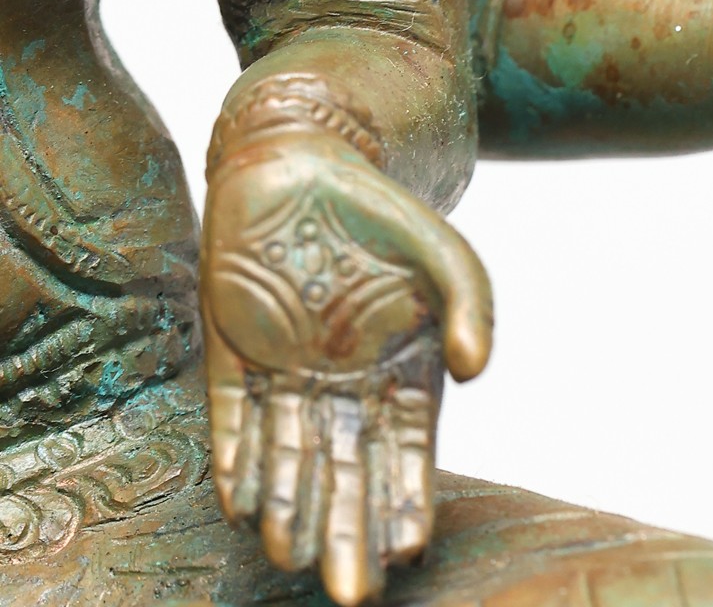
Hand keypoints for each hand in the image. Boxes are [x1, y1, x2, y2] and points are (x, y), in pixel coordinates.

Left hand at [202, 132, 492, 605]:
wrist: (299, 155)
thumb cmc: (378, 207)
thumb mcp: (443, 248)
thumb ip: (471, 303)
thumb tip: (474, 370)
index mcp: (399, 365)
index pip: (405, 448)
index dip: (406, 496)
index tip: (410, 545)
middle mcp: (343, 382)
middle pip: (346, 469)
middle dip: (348, 530)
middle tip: (351, 592)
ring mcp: (286, 371)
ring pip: (289, 455)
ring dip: (291, 507)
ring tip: (293, 557)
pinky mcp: (233, 355)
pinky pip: (234, 419)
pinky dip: (238, 459)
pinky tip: (243, 503)